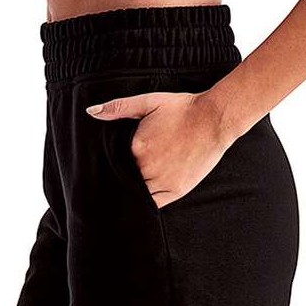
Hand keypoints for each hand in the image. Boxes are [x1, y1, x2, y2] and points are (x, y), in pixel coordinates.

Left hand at [86, 91, 230, 208]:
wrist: (214, 119)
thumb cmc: (182, 109)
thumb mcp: (148, 102)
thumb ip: (119, 107)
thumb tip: (92, 111)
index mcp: (136, 148)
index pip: (113, 164)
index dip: (108, 166)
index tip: (105, 167)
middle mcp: (147, 168)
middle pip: (124, 180)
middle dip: (119, 179)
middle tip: (113, 182)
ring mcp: (162, 182)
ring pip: (137, 194)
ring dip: (132, 192)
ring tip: (128, 190)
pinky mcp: (176, 190)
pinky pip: (154, 203)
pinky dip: (146, 202)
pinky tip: (143, 197)